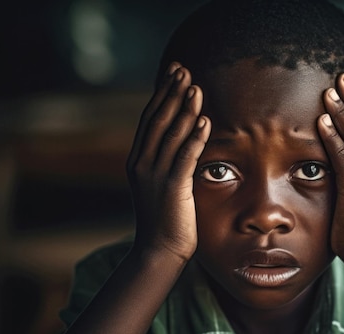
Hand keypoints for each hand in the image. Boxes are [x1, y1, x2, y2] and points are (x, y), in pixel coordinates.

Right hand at [126, 63, 210, 260]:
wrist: (158, 251)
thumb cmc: (165, 220)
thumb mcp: (161, 185)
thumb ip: (168, 162)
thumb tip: (184, 142)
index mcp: (138, 161)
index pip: (150, 120)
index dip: (162, 94)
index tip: (174, 74)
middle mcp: (142, 164)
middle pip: (158, 120)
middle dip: (171, 93)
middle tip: (184, 70)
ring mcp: (155, 176)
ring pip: (170, 135)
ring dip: (184, 109)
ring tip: (196, 87)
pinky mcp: (171, 189)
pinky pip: (184, 157)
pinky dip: (194, 137)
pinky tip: (204, 120)